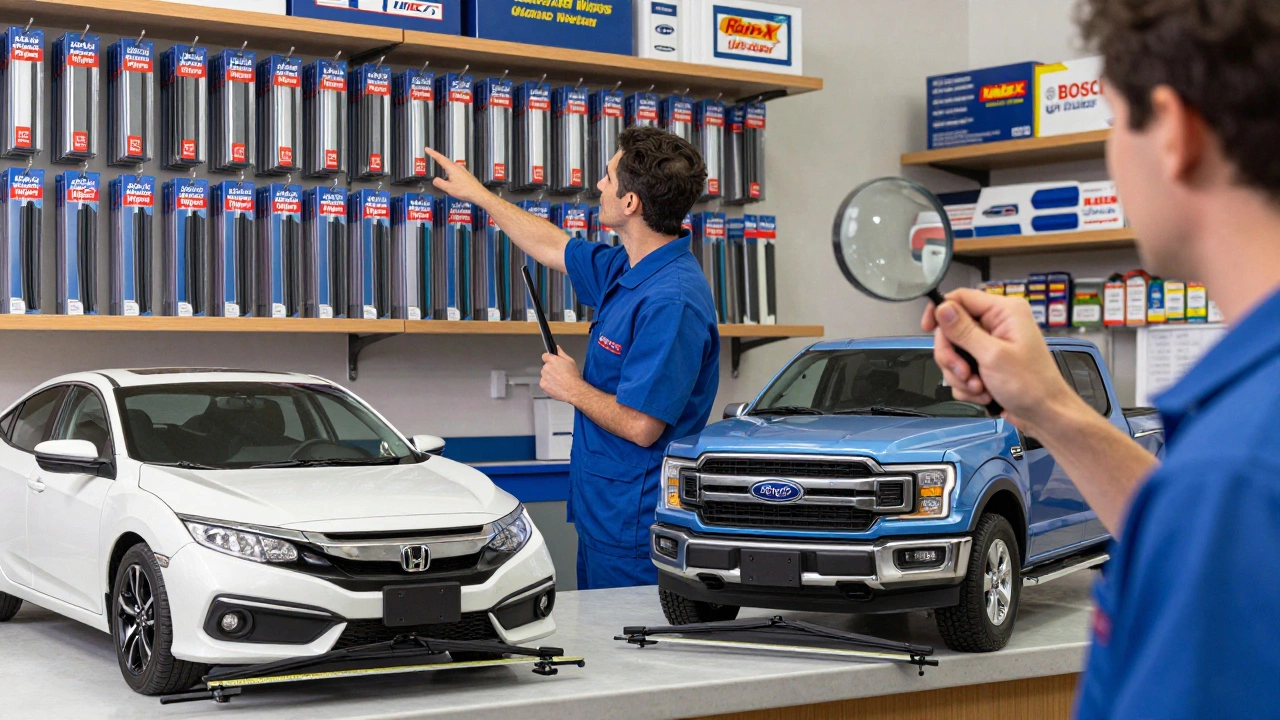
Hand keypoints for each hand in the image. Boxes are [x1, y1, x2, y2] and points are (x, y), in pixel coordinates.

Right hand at [425, 147, 488, 204]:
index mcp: (452, 169)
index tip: (428, 149)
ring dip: (445, 165)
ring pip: (452, 166)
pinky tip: (452, 177)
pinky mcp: (466, 175)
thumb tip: (435, 180)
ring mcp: (463, 171)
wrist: (478, 194)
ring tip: (440, 165)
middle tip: (432, 155)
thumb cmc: (465, 191)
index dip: (432, 153)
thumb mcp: (448, 188)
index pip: (440, 158)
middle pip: (446, 161)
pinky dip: (451, 172)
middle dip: (438, 158)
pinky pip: (456, 171)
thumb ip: (440, 183)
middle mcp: (458, 168)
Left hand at [540, 349, 583, 403]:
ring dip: (549, 377)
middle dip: (550, 369)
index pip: (544, 356)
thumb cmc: (573, 376)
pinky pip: (543, 383)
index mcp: (552, 360)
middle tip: (559, 374)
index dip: (549, 359)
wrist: (574, 390)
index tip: (552, 362)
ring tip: (558, 381)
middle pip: (545, 367)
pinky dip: (548, 385)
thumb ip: (561, 353)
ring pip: (544, 375)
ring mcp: (544, 376)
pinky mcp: (543, 385)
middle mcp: (546, 367)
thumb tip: (557, 347)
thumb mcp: (570, 361)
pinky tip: (556, 386)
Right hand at [921, 289, 1078, 433]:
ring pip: (954, 353)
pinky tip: (983, 393)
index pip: (960, 298)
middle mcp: (997, 324)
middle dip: (953, 356)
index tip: (928, 329)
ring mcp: (990, 345)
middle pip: (952, 329)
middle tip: (963, 373)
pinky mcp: (986, 363)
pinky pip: (961, 370)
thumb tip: (942, 308)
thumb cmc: (1031, 385)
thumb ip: (964, 331)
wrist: (1045, 415)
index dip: (940, 312)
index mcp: (1003, 312)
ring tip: (979, 388)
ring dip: (960, 375)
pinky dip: (967, 385)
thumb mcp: (993, 356)